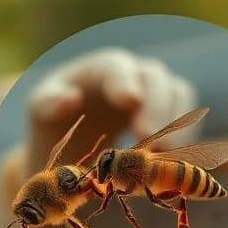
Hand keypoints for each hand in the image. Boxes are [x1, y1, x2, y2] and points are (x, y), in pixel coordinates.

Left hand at [25, 47, 198, 173]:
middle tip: (152, 140)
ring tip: (164, 154)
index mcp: (99, 68)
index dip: (124, 82)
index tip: (130, 101)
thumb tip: (71, 99)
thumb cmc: (55, 120)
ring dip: (175, 124)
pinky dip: (184, 137)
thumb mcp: (41, 112)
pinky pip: (187, 119)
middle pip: (154, 77)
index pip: (116, 66)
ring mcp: (156, 92)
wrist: (75, 140)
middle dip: (156, 108)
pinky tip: (173, 160)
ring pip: (178, 94)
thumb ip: (48, 103)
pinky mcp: (170, 114)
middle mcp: (133, 74)